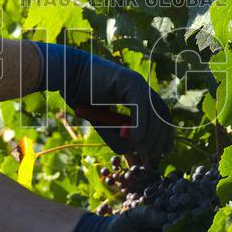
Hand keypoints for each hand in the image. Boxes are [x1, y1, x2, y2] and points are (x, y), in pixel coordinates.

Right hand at [31, 41, 173, 163]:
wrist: (66, 74)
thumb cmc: (81, 95)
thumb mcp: (101, 122)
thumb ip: (115, 136)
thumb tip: (128, 151)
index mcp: (137, 94)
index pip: (160, 116)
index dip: (164, 135)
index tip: (160, 153)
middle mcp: (141, 87)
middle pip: (163, 115)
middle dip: (161, 138)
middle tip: (151, 156)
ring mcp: (136, 82)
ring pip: (155, 111)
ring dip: (152, 135)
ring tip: (142, 150)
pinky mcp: (128, 81)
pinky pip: (141, 106)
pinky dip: (142, 124)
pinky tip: (137, 139)